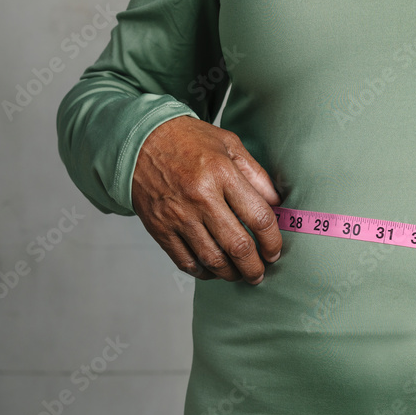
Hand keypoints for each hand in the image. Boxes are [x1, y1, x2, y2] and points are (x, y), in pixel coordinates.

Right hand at [131, 116, 283, 283]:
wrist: (138, 140)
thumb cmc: (187, 140)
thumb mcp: (229, 145)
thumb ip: (256, 175)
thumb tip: (277, 204)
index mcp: (222, 173)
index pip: (259, 217)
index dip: (273, 241)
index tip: (275, 250)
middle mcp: (200, 197)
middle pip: (238, 246)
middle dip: (255, 266)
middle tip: (260, 272)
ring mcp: (178, 215)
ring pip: (212, 259)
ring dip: (232, 274)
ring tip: (240, 274)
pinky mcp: (159, 228)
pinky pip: (185, 261)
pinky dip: (204, 272)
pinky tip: (214, 270)